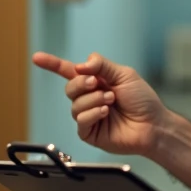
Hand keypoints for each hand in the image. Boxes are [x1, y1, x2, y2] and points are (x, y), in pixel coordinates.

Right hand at [31, 51, 170, 156]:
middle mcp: (90, 98)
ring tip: (111, 101)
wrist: (153, 124)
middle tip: (97, 83)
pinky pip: (80, 120)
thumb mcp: (124, 75)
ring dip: (93, 99)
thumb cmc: (142, 100)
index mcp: (97, 82)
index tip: (37, 58)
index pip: (70, 71)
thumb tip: (80, 65)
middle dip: (82, 83)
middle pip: (69, 87)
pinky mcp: (90, 132)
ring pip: (75, 104)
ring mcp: (89, 115)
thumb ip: (102, 66)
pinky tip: (106, 112)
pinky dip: (92, 113)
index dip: (52, 64)